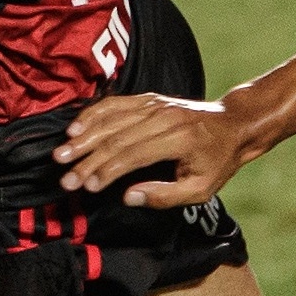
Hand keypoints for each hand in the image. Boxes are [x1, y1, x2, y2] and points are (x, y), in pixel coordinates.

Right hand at [52, 91, 251, 208]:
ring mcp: (155, 104)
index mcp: (179, 140)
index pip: (133, 155)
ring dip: (83, 137)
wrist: (233, 124)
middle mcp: (164, 117)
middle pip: (117, 137)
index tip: (86, 186)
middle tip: (65, 178)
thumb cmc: (217, 162)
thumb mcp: (201, 189)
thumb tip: (127, 197)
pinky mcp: (148, 98)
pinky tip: (75, 128)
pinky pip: (115, 103)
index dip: (107, 171)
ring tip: (62, 154)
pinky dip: (93, 115)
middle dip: (87, 159)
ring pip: (111, 119)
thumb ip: (164, 196)